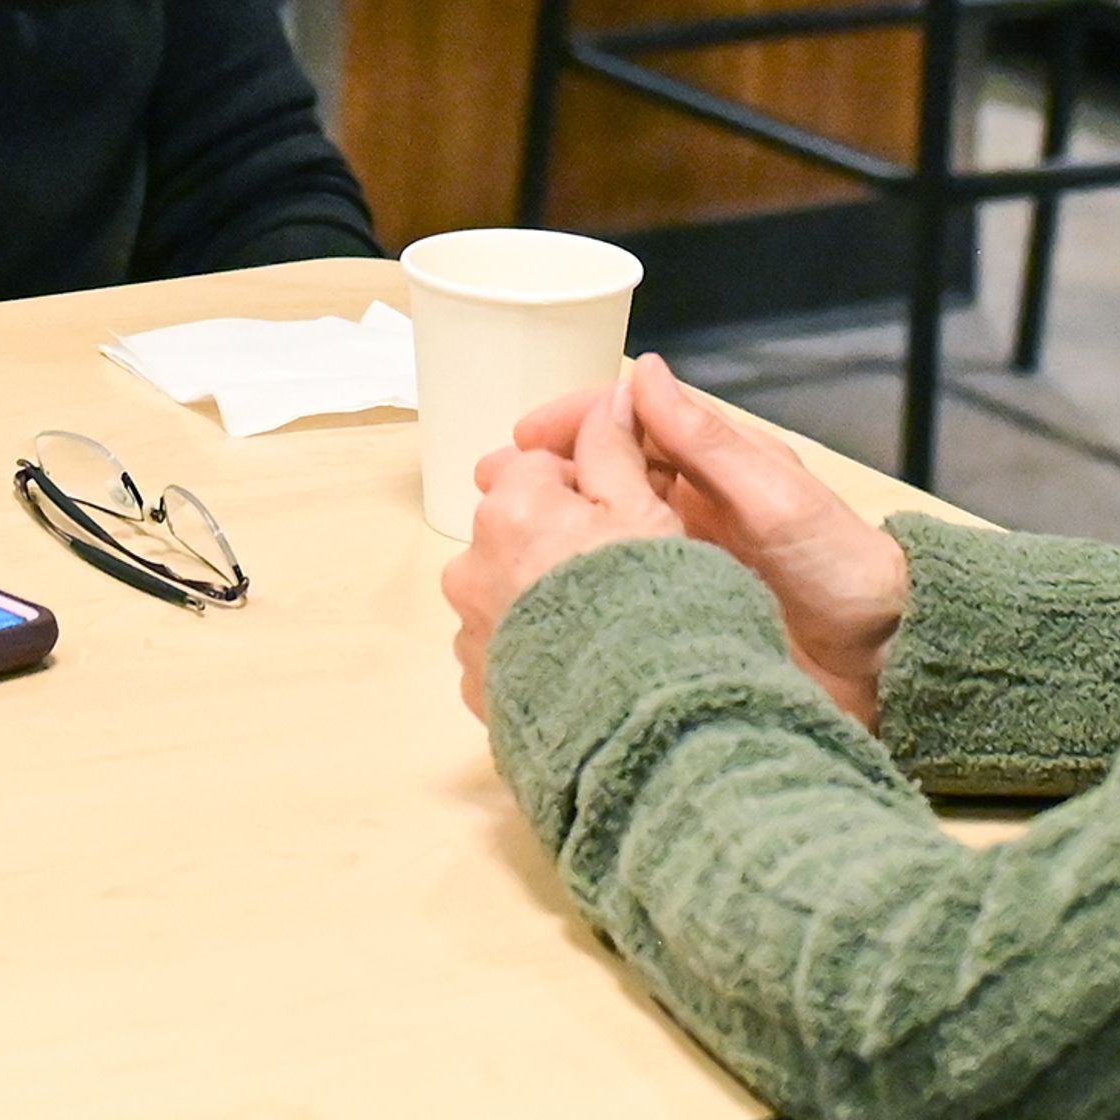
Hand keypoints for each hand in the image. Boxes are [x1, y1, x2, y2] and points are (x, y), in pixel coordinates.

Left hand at [442, 383, 681, 719]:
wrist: (639, 723)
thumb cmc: (649, 604)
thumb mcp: (645, 512)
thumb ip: (614, 449)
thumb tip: (609, 397)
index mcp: (510, 509)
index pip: (537, 465)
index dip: (586, 484)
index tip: (622, 514)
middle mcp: (472, 565)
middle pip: (514, 527)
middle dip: (555, 536)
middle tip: (616, 568)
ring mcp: (470, 631)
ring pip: (504, 587)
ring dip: (538, 593)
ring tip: (600, 622)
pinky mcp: (477, 687)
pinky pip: (502, 645)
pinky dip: (531, 646)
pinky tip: (578, 661)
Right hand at [510, 355, 908, 727]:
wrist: (889, 664)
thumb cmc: (845, 572)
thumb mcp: (778, 501)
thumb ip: (710, 444)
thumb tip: (644, 372)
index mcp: (719, 466)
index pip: (632, 422)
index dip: (574, 421)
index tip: (523, 436)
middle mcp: (696, 506)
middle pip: (605, 471)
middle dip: (545, 471)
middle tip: (486, 485)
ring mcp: (686, 559)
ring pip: (604, 526)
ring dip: (552, 523)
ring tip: (495, 538)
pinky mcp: (682, 611)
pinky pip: (618, 583)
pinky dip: (576, 578)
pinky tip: (539, 596)